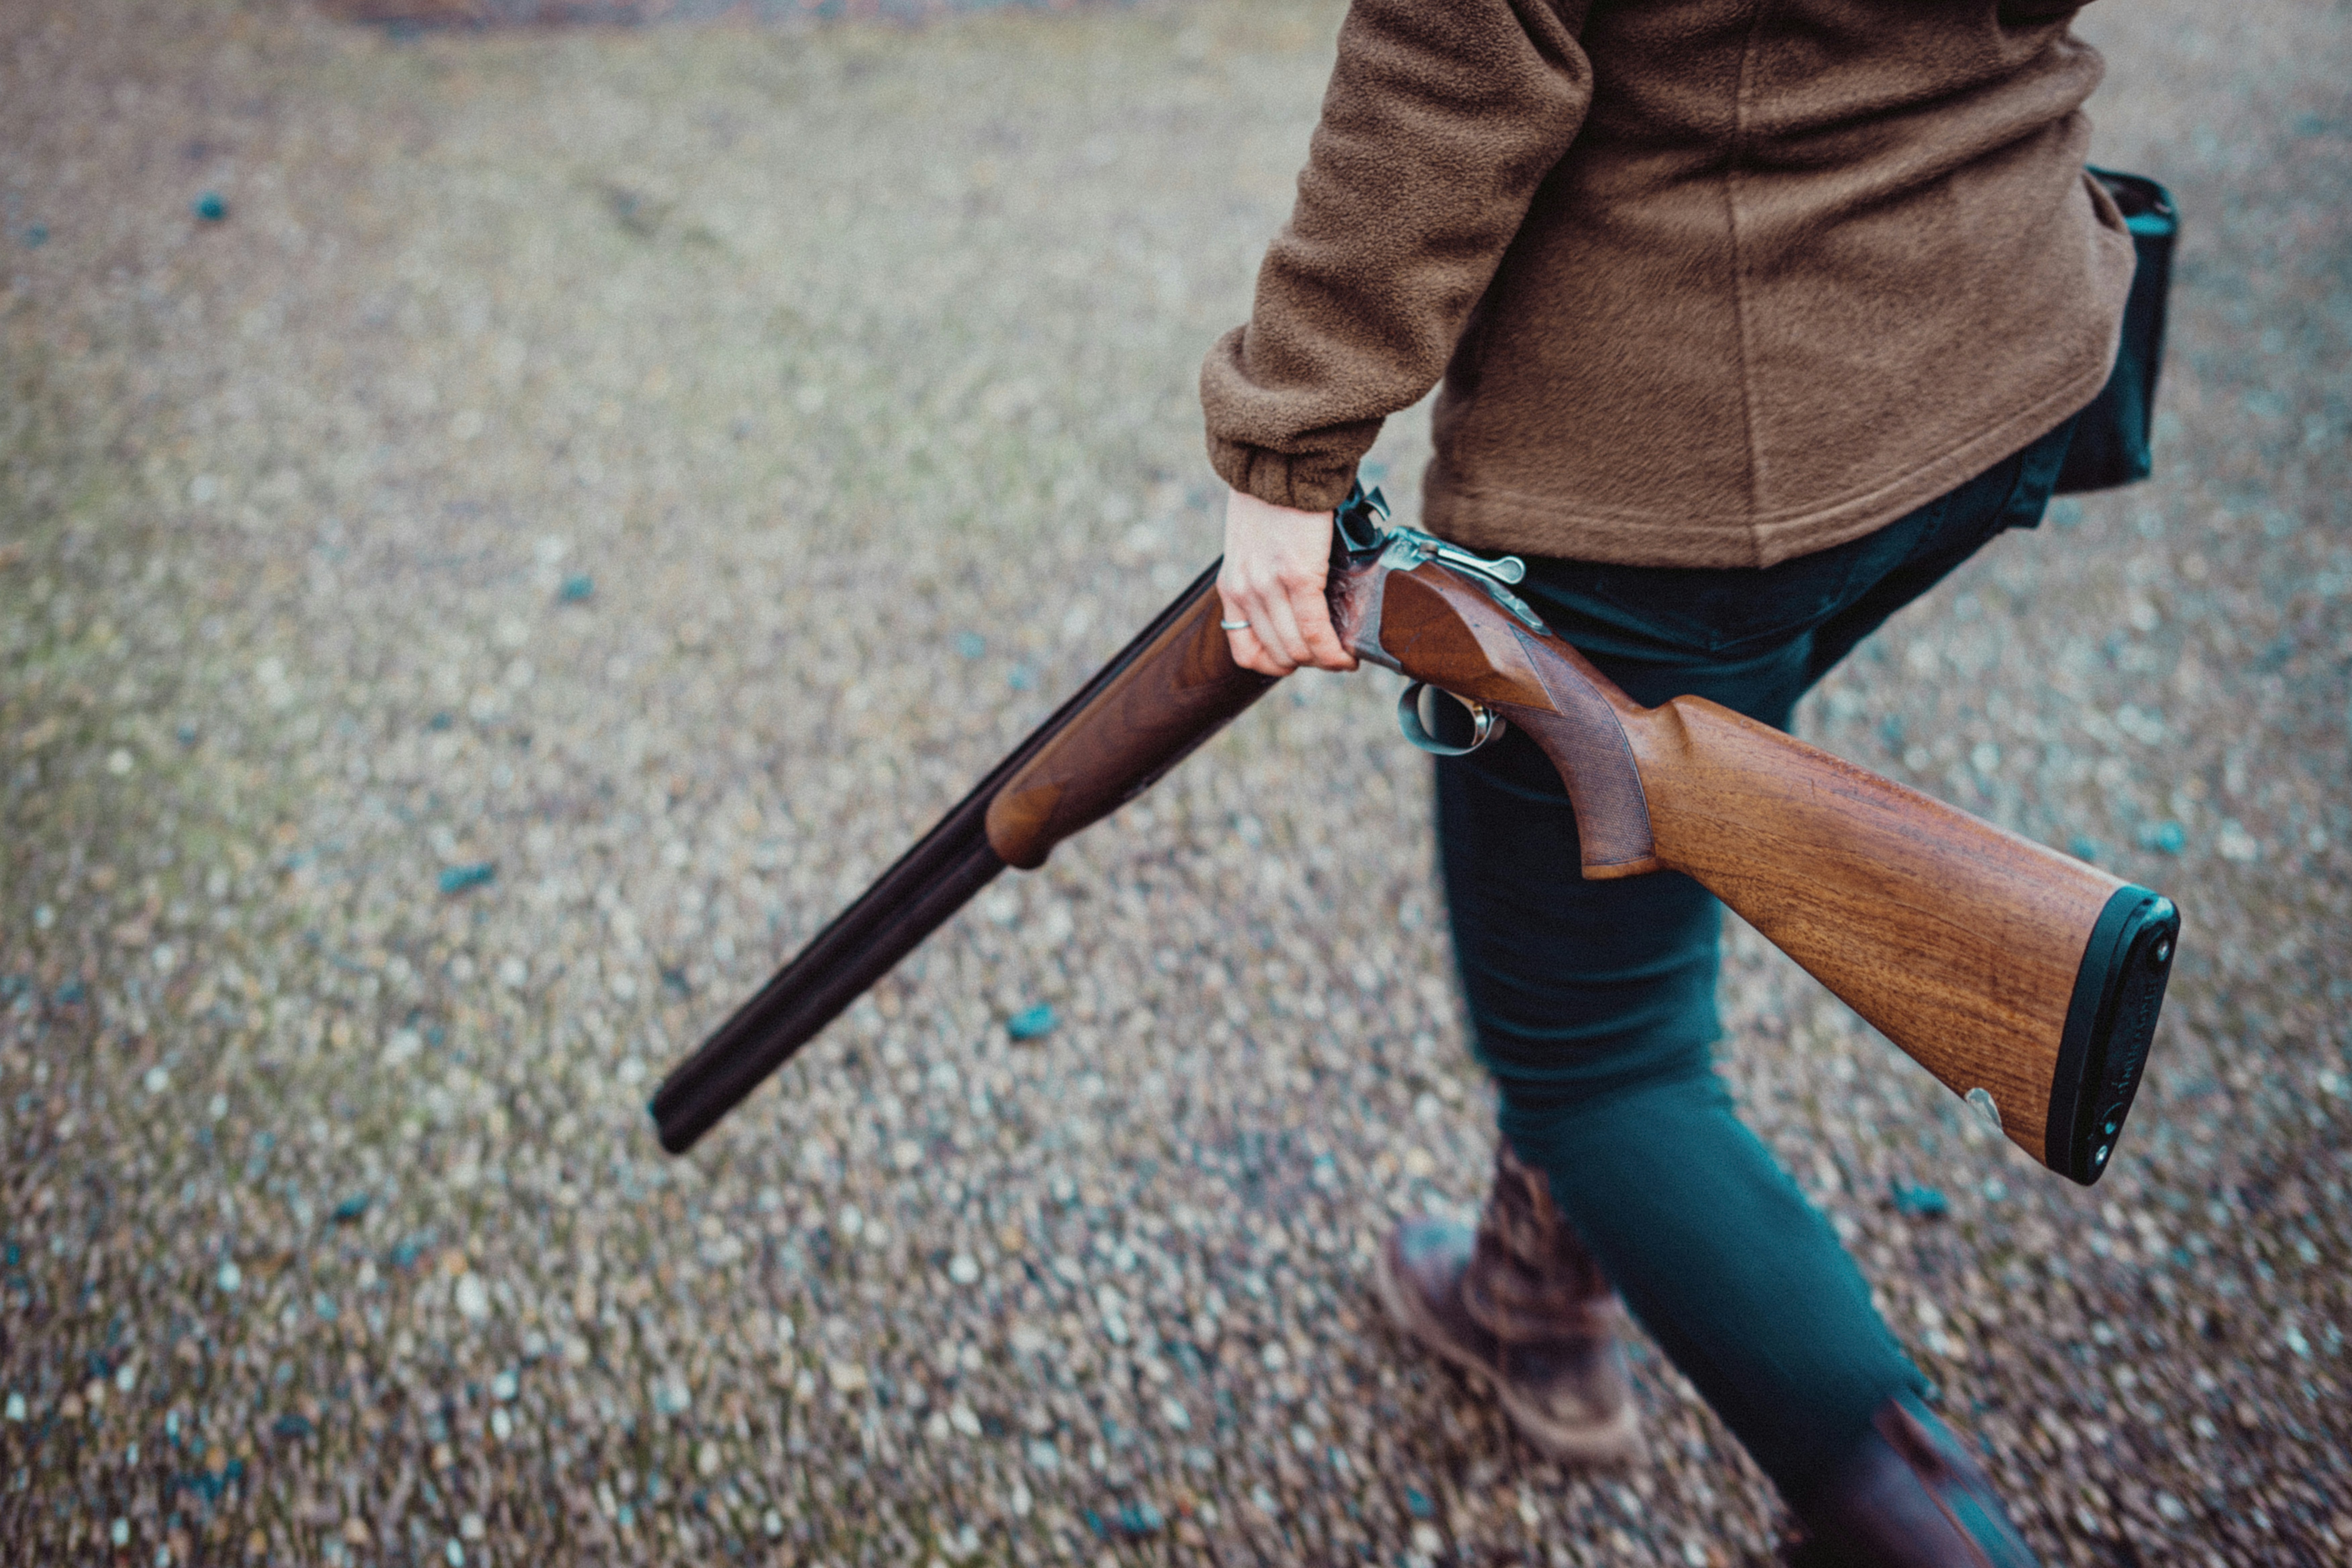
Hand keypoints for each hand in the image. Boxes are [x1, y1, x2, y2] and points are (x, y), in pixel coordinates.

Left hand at [1216, 487, 1358, 676]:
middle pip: (1277, 656)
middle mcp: (1244, 592)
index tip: (1303, 657)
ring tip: (1345, 656)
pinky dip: (1334, 651)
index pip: (1246, 652)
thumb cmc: (1274, 496)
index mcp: (1232, 586)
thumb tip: (1297, 597)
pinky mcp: (1296, 576)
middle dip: (1310, 664)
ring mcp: (1268, 587)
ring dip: (1326, 662)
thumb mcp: (1252, 544)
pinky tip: (1347, 654)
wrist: (1277, 457)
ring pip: (1297, 651)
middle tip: (1335, 655)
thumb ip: (1265, 576)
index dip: (1278, 664)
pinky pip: (1316, 632)